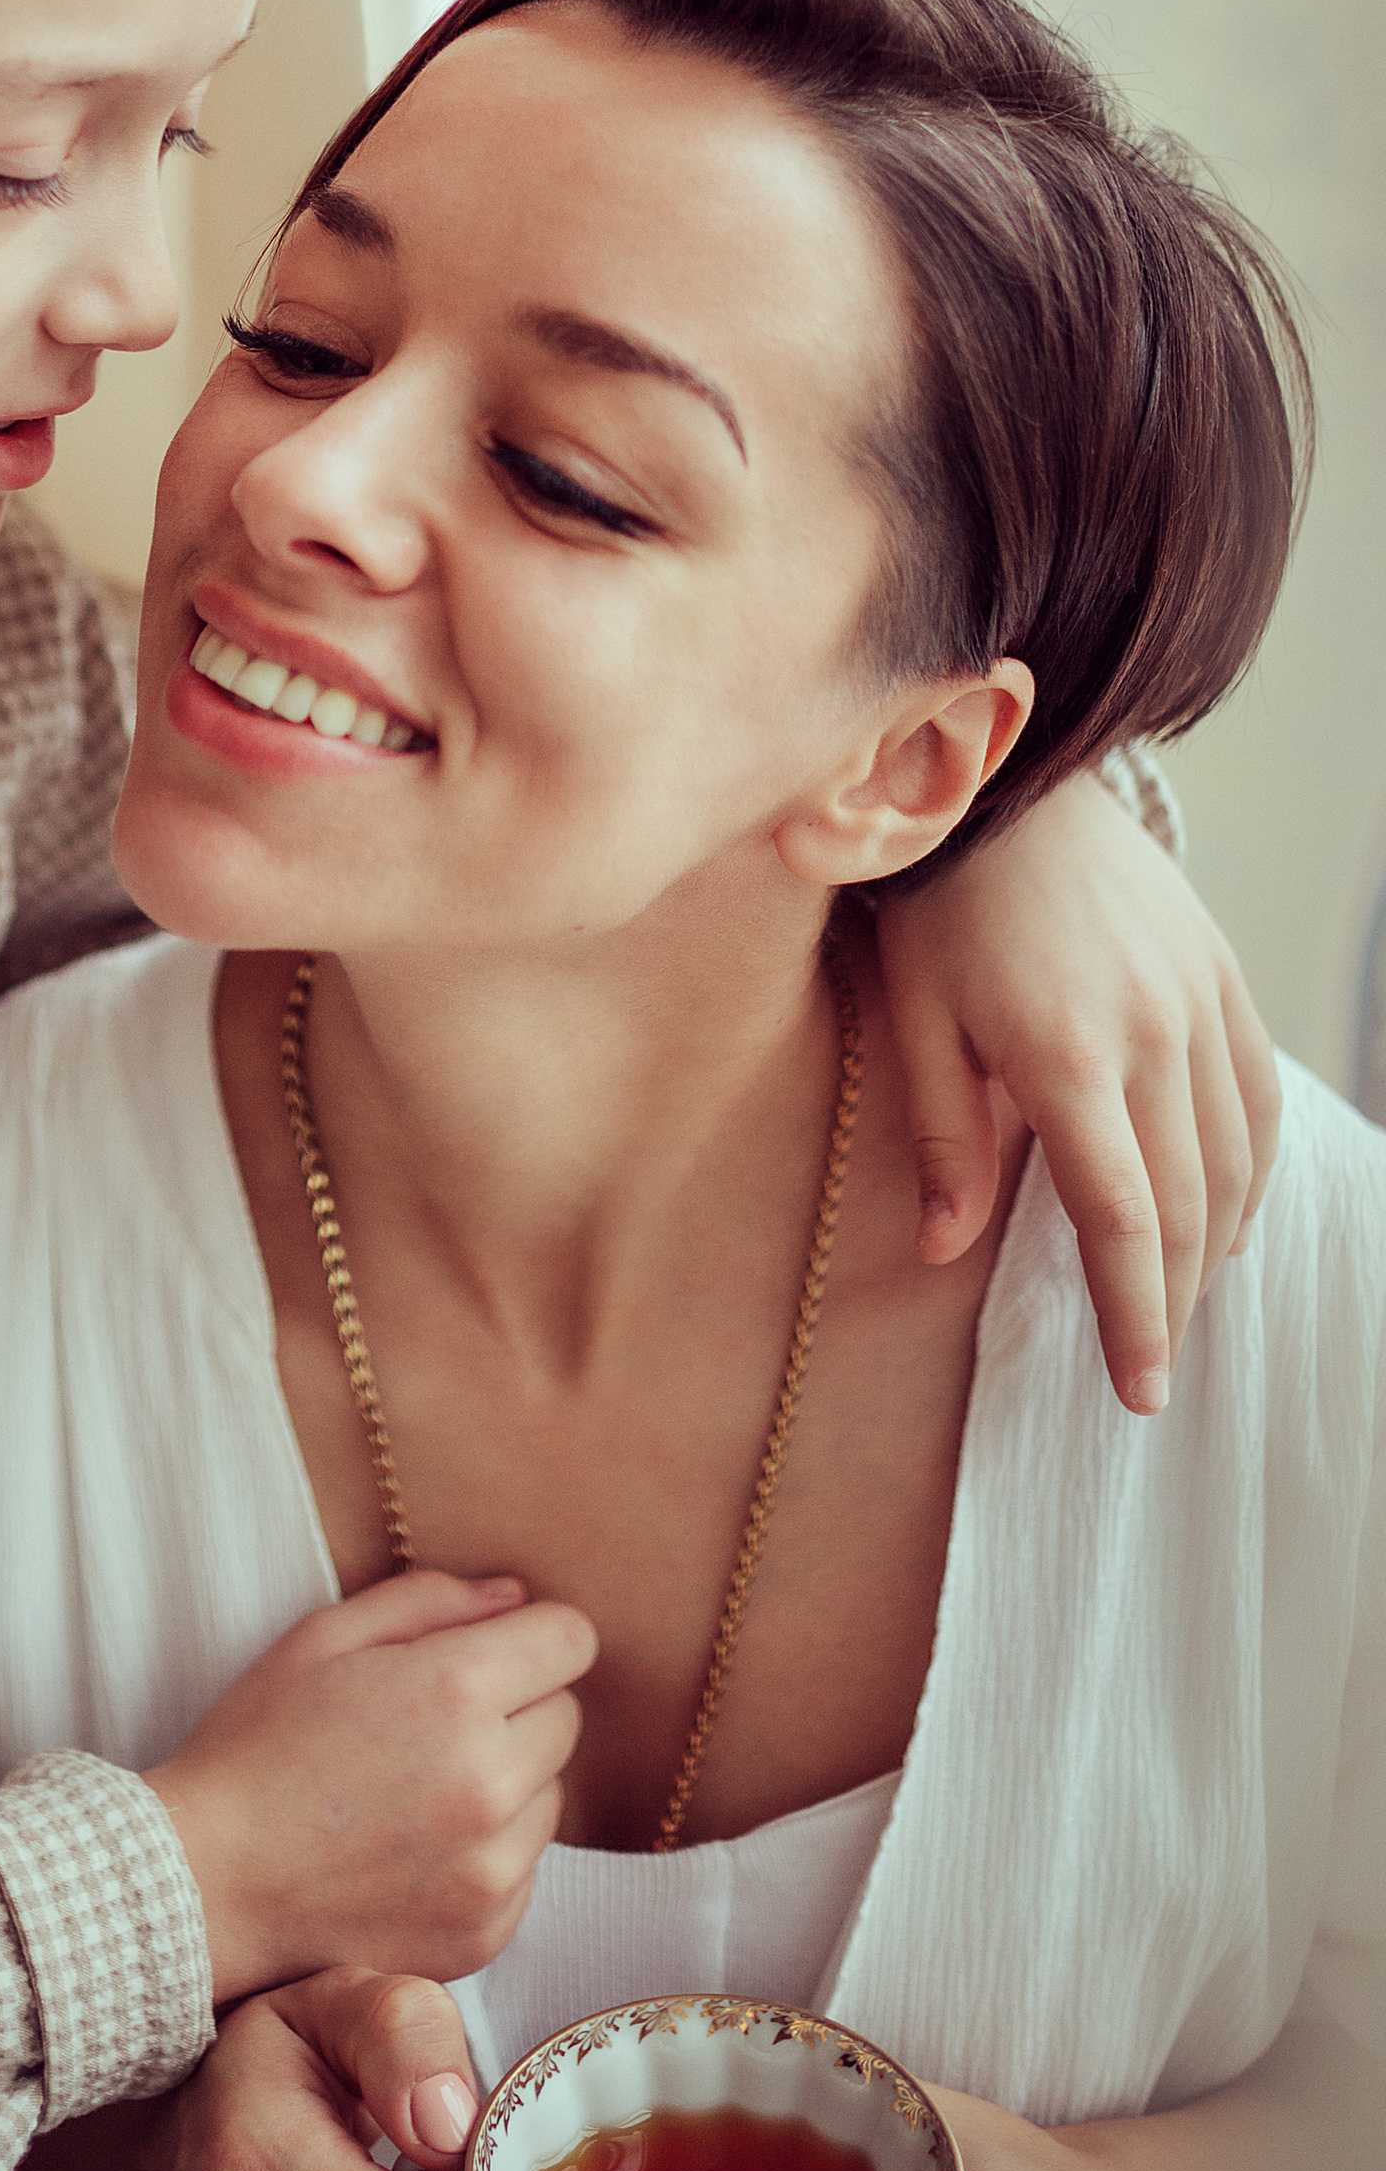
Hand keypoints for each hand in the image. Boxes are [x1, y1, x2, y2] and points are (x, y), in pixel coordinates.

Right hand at [144, 1573, 594, 2002]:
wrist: (207, 1883)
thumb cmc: (254, 1746)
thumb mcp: (322, 1636)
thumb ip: (431, 1600)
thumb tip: (516, 1596)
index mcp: (456, 1690)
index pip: (571, 1639)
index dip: (530, 1637)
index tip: (489, 1652)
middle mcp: (492, 1780)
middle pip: (566, 1717)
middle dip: (515, 1708)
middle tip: (430, 1725)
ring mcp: (494, 1867)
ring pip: (550, 1795)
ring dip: (506, 1784)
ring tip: (415, 1794)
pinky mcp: (487, 1932)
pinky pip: (525, 1870)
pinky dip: (485, 1855)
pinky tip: (412, 1852)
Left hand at [872, 768, 1279, 1412]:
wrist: (1008, 780)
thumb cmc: (939, 902)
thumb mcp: (913, 1018)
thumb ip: (943, 1139)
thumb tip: (946, 1250)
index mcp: (1067, 1056)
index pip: (1122, 1220)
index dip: (1135, 1316)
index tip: (1138, 1390)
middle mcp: (1153, 1034)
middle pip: (1186, 1207)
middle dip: (1172, 1302)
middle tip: (1151, 1369)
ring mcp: (1200, 1001)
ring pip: (1234, 1161)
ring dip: (1213, 1246)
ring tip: (1179, 1303)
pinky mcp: (1221, 975)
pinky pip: (1257, 1096)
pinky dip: (1250, 1170)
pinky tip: (1225, 1215)